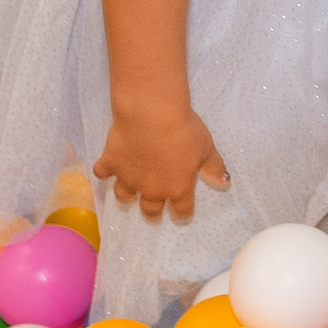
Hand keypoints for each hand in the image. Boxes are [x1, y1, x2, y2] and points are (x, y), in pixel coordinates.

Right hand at [95, 108, 230, 222]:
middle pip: (150, 209)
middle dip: (153, 212)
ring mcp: (128, 178)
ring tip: (130, 190)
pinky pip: (102, 173)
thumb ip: (214, 168)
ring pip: (124, 196)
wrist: (151, 115)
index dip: (182, 212)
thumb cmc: (184, 131)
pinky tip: (106, 167)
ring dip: (128, 195)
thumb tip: (225, 184)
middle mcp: (151, 189)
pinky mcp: (110, 163)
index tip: (182, 211)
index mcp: (177, 188)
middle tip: (154, 210)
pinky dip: (104, 171)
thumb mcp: (206, 149)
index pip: (181, 210)